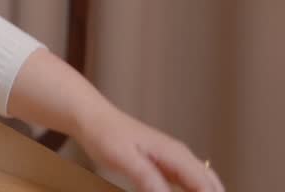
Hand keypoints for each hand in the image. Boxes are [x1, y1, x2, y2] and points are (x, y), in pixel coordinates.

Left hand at [74, 105, 223, 191]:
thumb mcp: (124, 160)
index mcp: (176, 154)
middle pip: (210, 184)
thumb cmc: (105, 135)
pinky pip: (188, 183)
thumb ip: (147, 179)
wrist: (92, 118)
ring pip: (202, 183)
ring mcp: (174, 159)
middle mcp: (181, 155)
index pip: (205, 186)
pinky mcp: (165, 164)